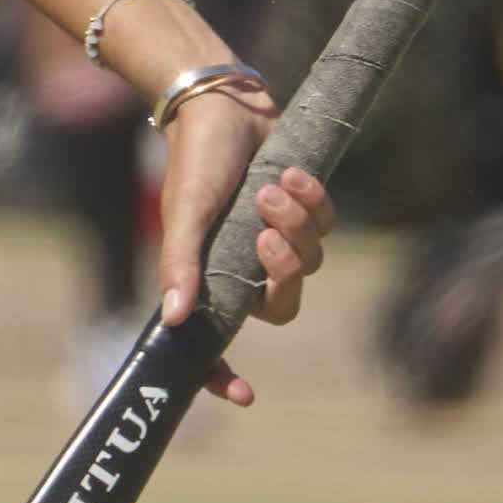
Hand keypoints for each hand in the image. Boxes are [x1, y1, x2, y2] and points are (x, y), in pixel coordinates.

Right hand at [153, 80, 326, 405]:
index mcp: (210, 279)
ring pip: (310, 263)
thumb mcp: (184, 214)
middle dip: (282, 273)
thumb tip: (176, 321)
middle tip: (265, 236)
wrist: (223, 106)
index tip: (245, 396)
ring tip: (271, 185)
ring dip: (294, 224)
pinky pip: (327, 227)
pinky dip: (312, 201)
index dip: (225, 377)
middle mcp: (245, 269)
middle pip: (283, 307)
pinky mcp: (305, 212)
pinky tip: (290, 173)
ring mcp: (277, 242)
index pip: (217, 344)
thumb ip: (181, 266)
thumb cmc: (195, 163)